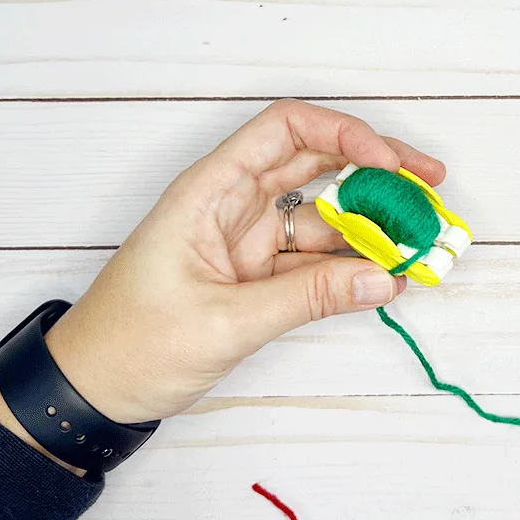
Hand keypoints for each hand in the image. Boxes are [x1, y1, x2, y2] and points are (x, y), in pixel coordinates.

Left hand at [0, 100, 444, 432]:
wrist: (89, 390)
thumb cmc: (131, 344)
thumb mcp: (226, 321)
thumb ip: (309, 298)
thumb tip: (384, 279)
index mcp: (212, 189)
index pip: (286, 129)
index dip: (344, 133)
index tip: (392, 163)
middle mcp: (232, 201)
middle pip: (315, 160)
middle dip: (376, 168)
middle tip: (430, 184)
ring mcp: (247, 237)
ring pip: (322, 211)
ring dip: (370, 223)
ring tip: (419, 239)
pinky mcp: (255, 272)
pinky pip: (314, 256)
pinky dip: (350, 264)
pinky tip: (385, 275)